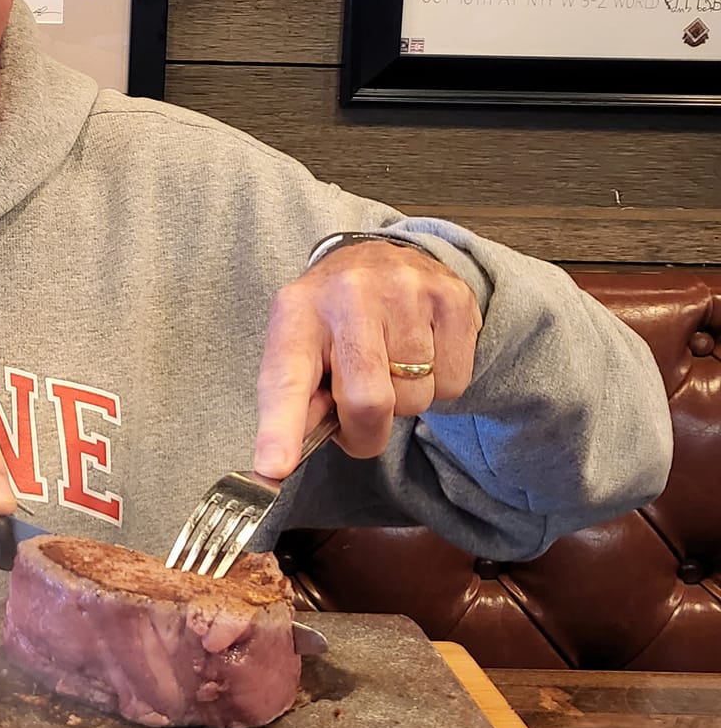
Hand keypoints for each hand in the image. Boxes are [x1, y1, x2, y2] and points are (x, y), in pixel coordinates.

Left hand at [252, 243, 482, 478]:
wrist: (380, 259)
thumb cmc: (332, 321)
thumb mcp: (300, 349)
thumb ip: (295, 405)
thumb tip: (283, 463)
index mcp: (297, 314)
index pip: (285, 381)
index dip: (279, 430)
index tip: (274, 469)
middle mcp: (349, 294)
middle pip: (368, 403)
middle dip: (365, 429)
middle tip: (359, 411)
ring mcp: (405, 291)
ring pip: (415, 399)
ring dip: (405, 402)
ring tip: (391, 366)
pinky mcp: (452, 298)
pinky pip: (452, 384)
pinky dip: (438, 385)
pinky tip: (421, 354)